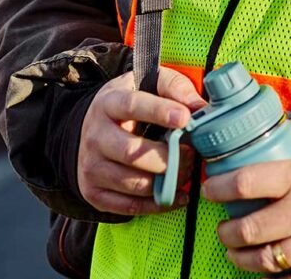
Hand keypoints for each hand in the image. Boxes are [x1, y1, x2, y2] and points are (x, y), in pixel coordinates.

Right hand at [78, 66, 205, 214]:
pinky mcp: (94, 193)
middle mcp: (96, 136)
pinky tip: (177, 195)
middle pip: (131, 152)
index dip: (159, 112)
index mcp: (109, 103)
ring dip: (166, 182)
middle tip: (191, 154)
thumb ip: (174, 87)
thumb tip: (200, 107)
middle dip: (167, 157)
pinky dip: (157, 204)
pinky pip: (128, 206)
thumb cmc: (130, 103)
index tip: (185, 118)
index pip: (132, 106)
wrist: (90, 128)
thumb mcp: (147, 82)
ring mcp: (92, 167)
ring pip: (132, 183)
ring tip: (186, 172)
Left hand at [203, 115, 290, 278]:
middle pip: (249, 230)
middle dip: (226, 232)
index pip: (246, 184)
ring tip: (235, 251)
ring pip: (266, 261)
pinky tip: (266, 274)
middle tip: (222, 227)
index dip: (219, 188)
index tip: (209, 189)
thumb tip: (271, 123)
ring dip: (242, 258)